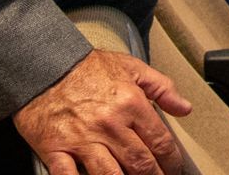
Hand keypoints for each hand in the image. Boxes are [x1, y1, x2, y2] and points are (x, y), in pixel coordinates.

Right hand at [13, 49, 191, 174]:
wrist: (44, 65)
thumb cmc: (86, 68)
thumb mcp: (131, 67)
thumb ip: (162, 87)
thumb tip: (184, 107)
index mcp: (130, 104)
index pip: (160, 142)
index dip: (171, 161)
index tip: (174, 168)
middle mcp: (110, 125)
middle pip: (140, 164)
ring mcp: (83, 140)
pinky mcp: (57, 150)